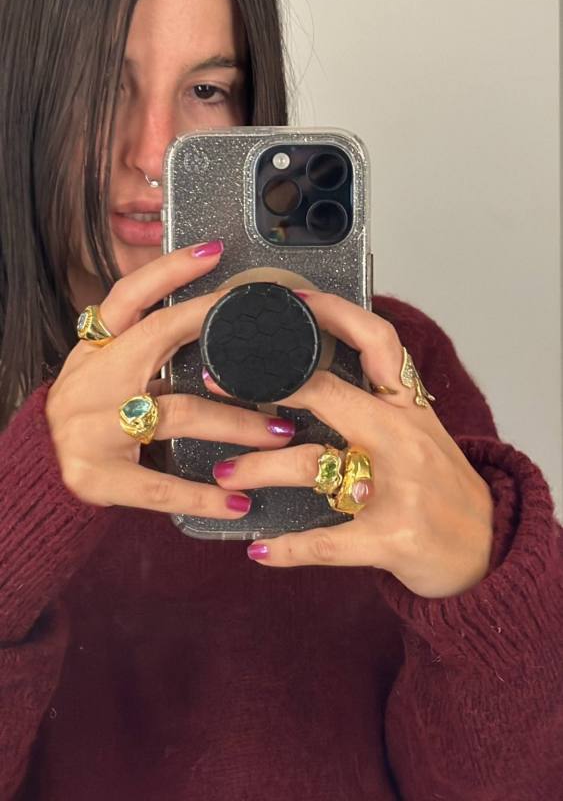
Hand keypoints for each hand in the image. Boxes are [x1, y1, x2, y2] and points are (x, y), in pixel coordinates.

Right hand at [46, 243, 294, 517]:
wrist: (34, 472)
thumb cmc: (88, 414)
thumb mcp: (104, 371)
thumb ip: (146, 347)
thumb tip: (215, 319)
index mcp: (95, 349)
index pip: (130, 296)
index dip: (169, 271)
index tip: (214, 252)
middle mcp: (91, 380)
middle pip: (161, 342)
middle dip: (222, 337)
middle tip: (276, 344)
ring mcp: (92, 429)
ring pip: (179, 413)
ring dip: (238, 423)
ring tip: (281, 431)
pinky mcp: (98, 477)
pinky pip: (161, 486)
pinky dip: (204, 496)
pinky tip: (238, 502)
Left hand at [207, 291, 493, 597]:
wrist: (491, 549)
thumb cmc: (445, 488)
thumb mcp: (420, 432)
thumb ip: (376, 402)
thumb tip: (313, 370)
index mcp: (409, 407)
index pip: (376, 342)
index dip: (333, 315)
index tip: (290, 300)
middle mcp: (405, 438)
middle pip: (329, 396)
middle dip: (267, 389)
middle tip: (216, 386)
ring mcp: (400, 489)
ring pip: (314, 465)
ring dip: (259, 469)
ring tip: (225, 474)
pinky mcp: (392, 538)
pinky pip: (328, 541)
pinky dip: (290, 547)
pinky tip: (260, 550)